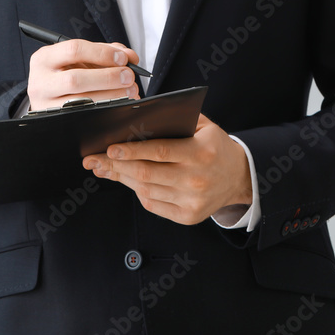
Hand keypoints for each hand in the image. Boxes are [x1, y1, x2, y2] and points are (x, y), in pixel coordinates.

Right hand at [27, 39, 139, 110]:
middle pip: (75, 79)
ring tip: (129, 90)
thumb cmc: (66, 72)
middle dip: (108, 77)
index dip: (102, 53)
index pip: (74, 50)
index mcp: (44, 59)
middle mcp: (41, 82)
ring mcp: (46, 105)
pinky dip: (108, 109)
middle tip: (128, 76)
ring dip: (112, 95)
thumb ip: (104, 51)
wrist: (47, 95)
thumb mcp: (79, 57)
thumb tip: (129, 56)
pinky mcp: (57, 122)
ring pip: (81, 102)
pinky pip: (86, 116)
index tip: (122, 58)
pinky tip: (121, 103)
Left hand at [82, 114, 252, 224]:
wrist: (239, 177)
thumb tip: (137, 118)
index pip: (159, 152)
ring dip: (121, 178)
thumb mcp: (203, 126)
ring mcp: (192, 201)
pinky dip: (137, 192)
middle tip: (94, 159)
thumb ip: (175, 119)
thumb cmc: (215, 147)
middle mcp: (196, 179)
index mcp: (201, 153)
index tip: (109, 149)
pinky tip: (126, 180)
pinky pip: (153, 204)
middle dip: (115, 166)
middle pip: (146, 173)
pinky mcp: (188, 216)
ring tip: (104, 168)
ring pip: (145, 190)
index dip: (131, 151)